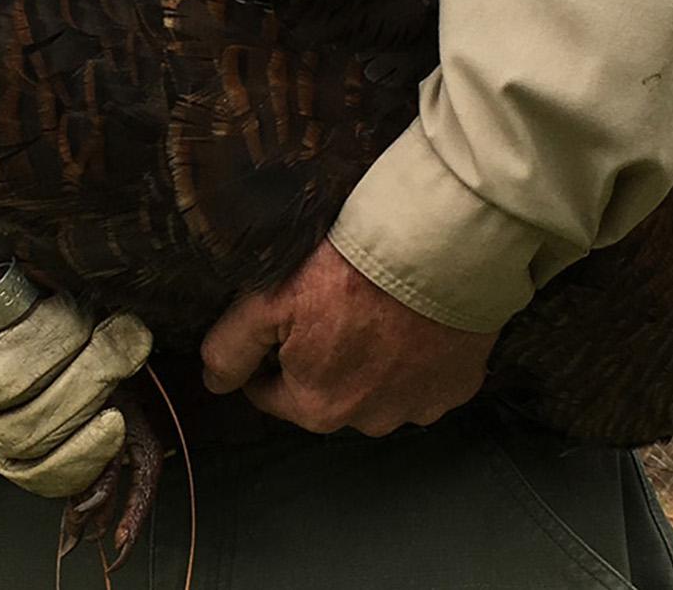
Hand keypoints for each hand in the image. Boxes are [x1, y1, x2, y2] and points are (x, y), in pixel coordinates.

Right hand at [0, 253, 151, 497]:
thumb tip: (28, 215)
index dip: (51, 336)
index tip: (94, 306)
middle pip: (14, 402)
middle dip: (86, 369)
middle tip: (131, 336)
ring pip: (26, 441)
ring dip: (88, 406)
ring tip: (126, 368)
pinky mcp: (1, 449)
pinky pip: (34, 475)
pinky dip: (78, 461)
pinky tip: (114, 427)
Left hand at [200, 239, 496, 433]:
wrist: (437, 251)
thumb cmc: (350, 272)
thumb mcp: (270, 298)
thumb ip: (232, 347)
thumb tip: (214, 383)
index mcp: (317, 407)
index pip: (272, 393)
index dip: (269, 356)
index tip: (282, 320)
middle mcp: (368, 421)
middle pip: (328, 392)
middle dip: (323, 359)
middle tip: (333, 306)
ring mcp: (418, 406)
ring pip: (380, 389)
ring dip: (373, 362)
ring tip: (377, 310)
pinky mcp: (458, 387)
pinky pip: (427, 379)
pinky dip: (419, 358)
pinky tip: (415, 321)